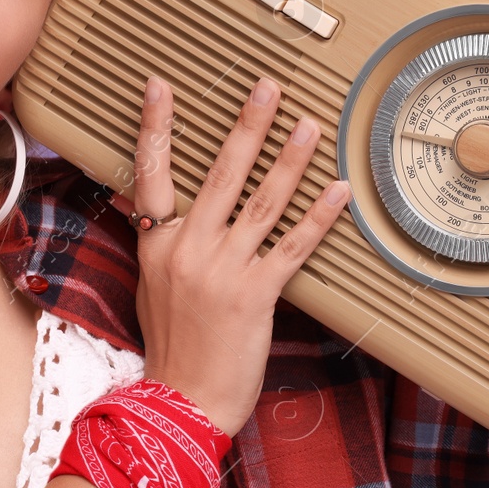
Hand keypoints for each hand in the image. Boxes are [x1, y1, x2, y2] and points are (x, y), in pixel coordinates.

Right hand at [112, 74, 350, 437]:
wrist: (182, 400)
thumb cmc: (170, 348)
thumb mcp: (151, 287)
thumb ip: (165, 245)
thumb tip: (168, 212)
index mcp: (156, 245)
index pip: (152, 173)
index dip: (156, 128)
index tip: (160, 87)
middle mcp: (188, 249)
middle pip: (221, 174)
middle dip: (247, 126)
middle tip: (268, 88)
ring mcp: (223, 270)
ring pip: (263, 202)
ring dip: (290, 160)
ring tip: (310, 126)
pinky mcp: (255, 295)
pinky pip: (293, 246)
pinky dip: (318, 218)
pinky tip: (337, 192)